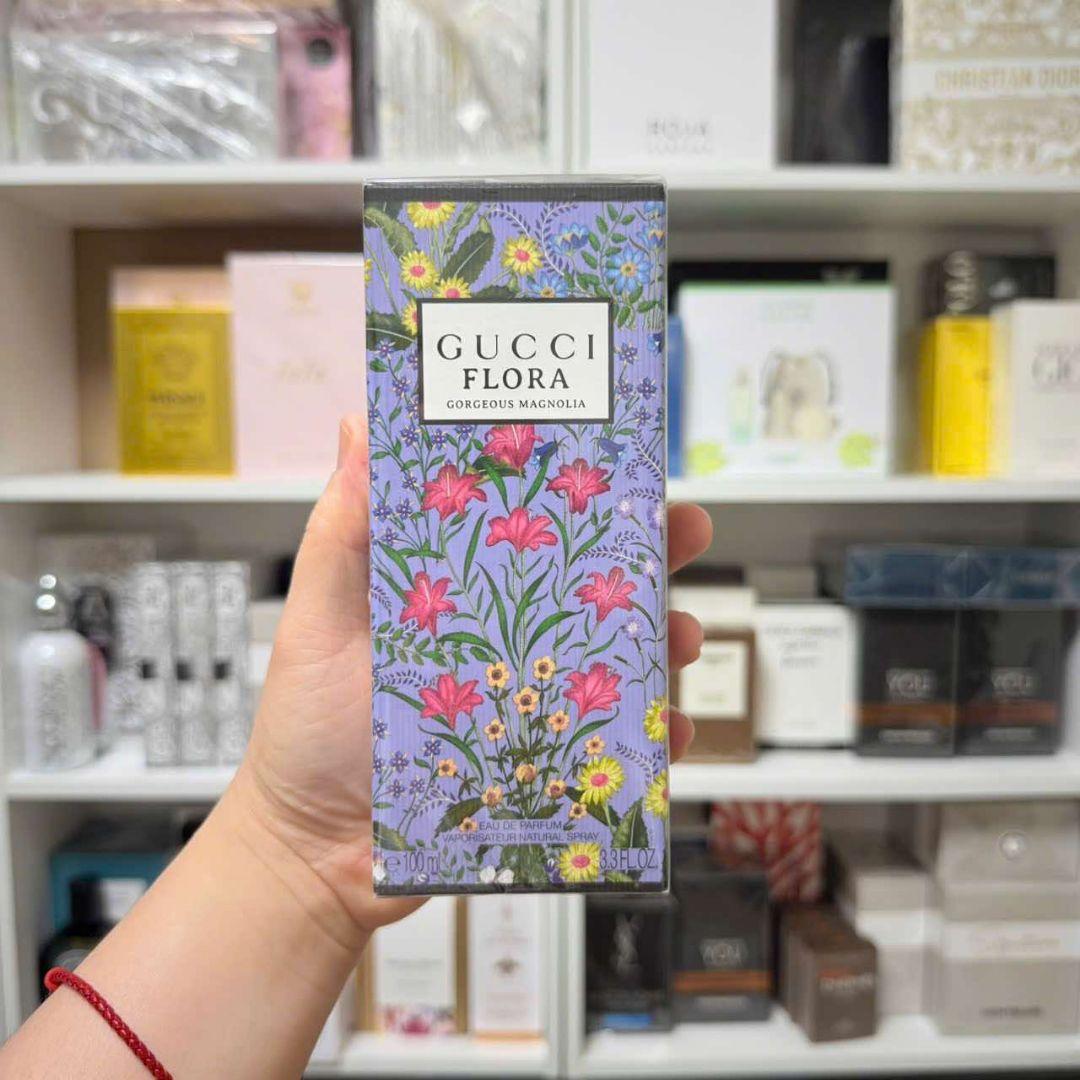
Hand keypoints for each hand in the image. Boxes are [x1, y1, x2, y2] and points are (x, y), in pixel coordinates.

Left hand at [232, 415, 711, 947]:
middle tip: (682, 534)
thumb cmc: (307, 733)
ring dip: (661, 643)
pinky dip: (651, 736)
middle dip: (645, 557)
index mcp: (455, 595)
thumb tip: (358, 427)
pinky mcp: (541, 763)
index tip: (615, 459)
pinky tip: (668, 731)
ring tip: (680, 639)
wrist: (316, 856)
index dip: (573, 491)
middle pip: (585, 588)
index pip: (525, 528)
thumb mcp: (317, 622)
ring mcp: (527, 704)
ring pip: (614, 662)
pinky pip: (612, 745)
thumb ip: (341, 533)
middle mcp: (500, 640)